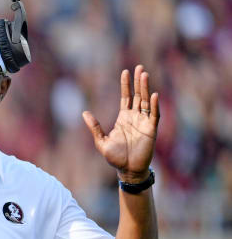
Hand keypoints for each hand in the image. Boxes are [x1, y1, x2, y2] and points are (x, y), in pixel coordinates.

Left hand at [82, 64, 159, 182]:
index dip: (126, 85)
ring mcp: (144, 123)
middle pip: (137, 95)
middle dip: (138, 82)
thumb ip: (94, 127)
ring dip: (145, 88)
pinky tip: (153, 95)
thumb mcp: (101, 142)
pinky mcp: (151, 130)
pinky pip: (154, 115)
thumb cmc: (115, 158)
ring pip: (146, 102)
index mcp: (123, 118)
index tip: (125, 72)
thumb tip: (84, 113)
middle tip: (139, 67)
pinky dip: (154, 105)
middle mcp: (135, 117)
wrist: (128, 170)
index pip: (126, 97)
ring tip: (144, 75)